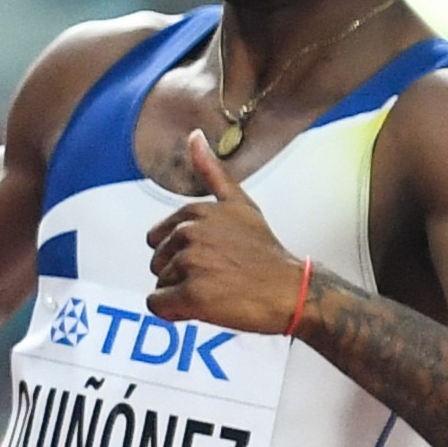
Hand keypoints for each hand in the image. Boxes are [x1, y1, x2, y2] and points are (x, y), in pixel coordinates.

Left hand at [146, 130, 313, 337]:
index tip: (214, 256)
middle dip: (179, 274)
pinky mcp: (192, 294)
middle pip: (156, 263)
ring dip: (181, 292)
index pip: (157, 239)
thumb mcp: (240, 204)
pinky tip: (203, 306)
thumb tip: (192, 134)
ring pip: (159, 284)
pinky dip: (173, 312)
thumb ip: (211, 172)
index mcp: (196, 213)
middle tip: (217, 275)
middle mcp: (191, 234)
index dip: (181, 254)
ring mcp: (192, 263)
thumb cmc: (263, 250)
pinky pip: (157, 305)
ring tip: (218, 288)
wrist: (291, 289)